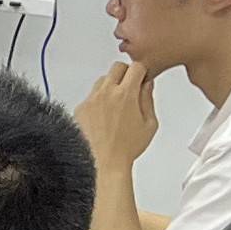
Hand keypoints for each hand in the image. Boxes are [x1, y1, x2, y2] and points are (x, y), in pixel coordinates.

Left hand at [74, 59, 158, 173]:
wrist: (103, 162)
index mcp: (126, 94)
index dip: (142, 71)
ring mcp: (91, 99)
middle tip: (131, 87)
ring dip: (111, 86)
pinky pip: (91, 95)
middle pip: (117, 67)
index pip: (136, 67)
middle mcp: (106, 93)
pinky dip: (99, 100)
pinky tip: (104, 116)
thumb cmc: (126, 147)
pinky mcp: (80, 108)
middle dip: (126, 73)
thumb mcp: (149, 124)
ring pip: (102, 80)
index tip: (143, 78)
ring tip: (117, 105)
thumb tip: (147, 84)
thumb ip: (148, 99)